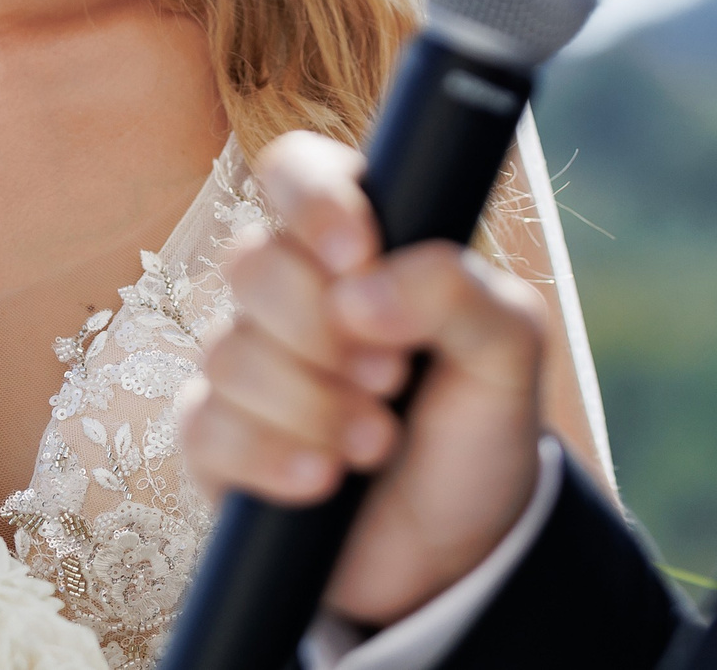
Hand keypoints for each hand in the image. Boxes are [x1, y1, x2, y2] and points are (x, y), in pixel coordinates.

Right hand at [180, 132, 550, 627]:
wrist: (454, 548)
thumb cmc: (478, 426)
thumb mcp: (510, 351)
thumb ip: (461, 291)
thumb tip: (362, 290)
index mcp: (357, 242)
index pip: (296, 168)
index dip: (313, 202)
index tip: (359, 254)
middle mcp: (288, 291)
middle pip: (252, 263)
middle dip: (326, 331)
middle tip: (394, 375)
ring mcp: (244, 364)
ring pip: (229, 351)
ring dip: (314, 404)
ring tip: (380, 442)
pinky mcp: (216, 441)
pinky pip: (206, 427)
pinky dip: (272, 455)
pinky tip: (324, 479)